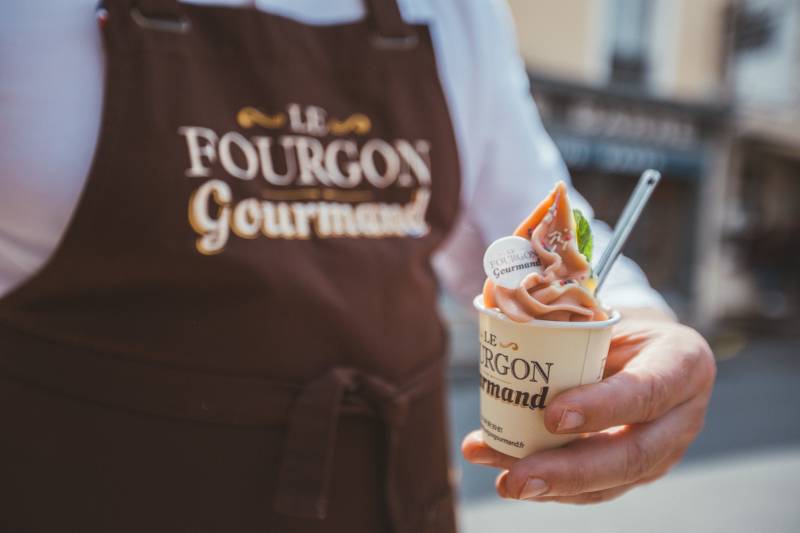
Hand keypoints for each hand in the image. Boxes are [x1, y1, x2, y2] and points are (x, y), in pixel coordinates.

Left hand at [462, 314, 715, 503]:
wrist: (648, 349)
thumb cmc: (620, 326)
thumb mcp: (609, 315)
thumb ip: (571, 326)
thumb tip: (500, 320)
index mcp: (682, 363)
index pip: (646, 391)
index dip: (601, 407)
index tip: (552, 416)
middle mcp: (682, 415)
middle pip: (630, 455)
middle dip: (569, 471)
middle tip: (517, 476)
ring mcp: (664, 451)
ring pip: (610, 481)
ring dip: (551, 486)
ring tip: (505, 481)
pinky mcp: (639, 471)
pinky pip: (595, 489)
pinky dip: (551, 488)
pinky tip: (508, 478)